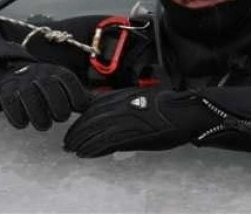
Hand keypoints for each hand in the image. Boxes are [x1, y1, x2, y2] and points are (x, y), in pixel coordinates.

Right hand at [0, 63, 89, 130]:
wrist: (12, 69)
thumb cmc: (46, 85)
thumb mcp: (64, 85)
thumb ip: (82, 96)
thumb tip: (104, 106)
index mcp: (56, 72)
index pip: (68, 80)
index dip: (76, 95)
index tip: (78, 107)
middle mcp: (39, 74)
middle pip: (50, 87)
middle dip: (57, 106)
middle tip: (59, 118)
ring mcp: (21, 82)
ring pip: (30, 97)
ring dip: (39, 115)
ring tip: (43, 125)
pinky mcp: (5, 91)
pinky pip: (11, 103)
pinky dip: (18, 117)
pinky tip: (23, 123)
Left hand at [63, 87, 214, 157]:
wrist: (184, 112)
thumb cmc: (169, 106)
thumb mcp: (142, 97)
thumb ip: (125, 104)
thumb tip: (111, 114)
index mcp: (122, 95)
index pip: (93, 108)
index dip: (81, 121)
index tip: (74, 129)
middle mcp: (119, 105)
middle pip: (89, 120)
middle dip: (76, 132)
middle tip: (67, 143)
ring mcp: (123, 119)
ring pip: (93, 131)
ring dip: (80, 142)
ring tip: (71, 150)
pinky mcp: (130, 134)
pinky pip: (105, 142)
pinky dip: (92, 148)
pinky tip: (84, 153)